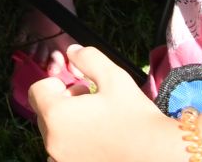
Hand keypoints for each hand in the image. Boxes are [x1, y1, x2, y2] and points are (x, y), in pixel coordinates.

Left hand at [30, 45, 175, 161]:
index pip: (37, 91)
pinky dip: (75, 146)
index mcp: (56, 115)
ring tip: (97, 123)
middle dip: (63, 104)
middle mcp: (53, 141)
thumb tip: (72, 51)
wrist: (163, 154)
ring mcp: (62, 159)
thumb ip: (87, 58)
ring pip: (54, 135)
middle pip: (44, 113)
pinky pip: (63, 154)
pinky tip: (100, 142)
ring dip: (68, 126)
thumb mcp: (113, 77)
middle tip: (92, 103)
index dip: (57, 84)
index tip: (80, 87)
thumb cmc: (137, 117)